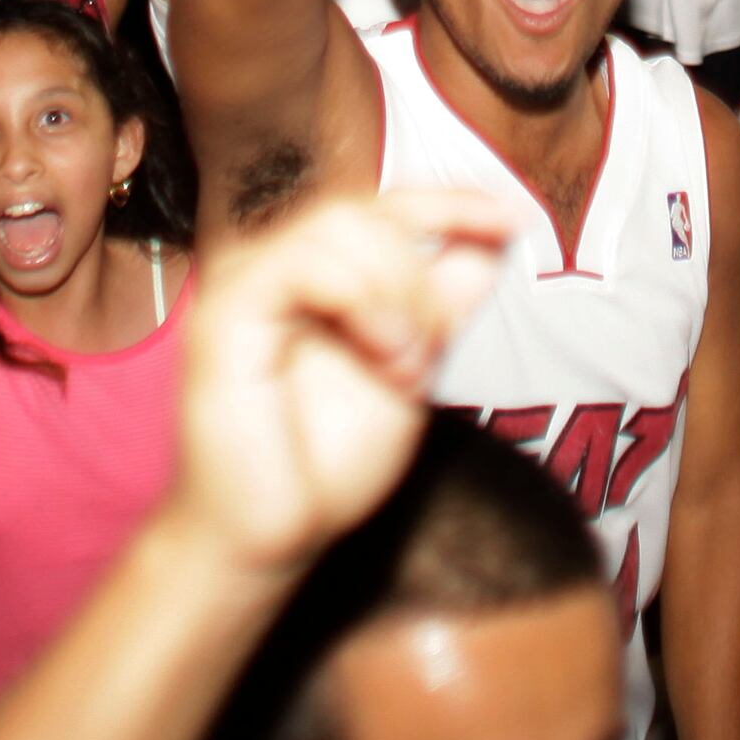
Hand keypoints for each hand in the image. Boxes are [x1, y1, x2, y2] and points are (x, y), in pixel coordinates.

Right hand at [163, 188, 514, 583]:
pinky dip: (361, 298)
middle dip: (419, 273)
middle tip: (429, 353)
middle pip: (363, 211)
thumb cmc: (324, 465)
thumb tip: (492, 243)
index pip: (382, 209)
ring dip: (397, 294)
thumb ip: (440, 307)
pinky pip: (301, 266)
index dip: (450, 201)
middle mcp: (274, 270)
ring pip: (336, 226)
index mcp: (315, 279)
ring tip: (407, 369)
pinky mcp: (225, 317)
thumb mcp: (409, 372)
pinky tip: (383, 355)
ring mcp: (245, 288)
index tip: (515, 217)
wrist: (273, 539)